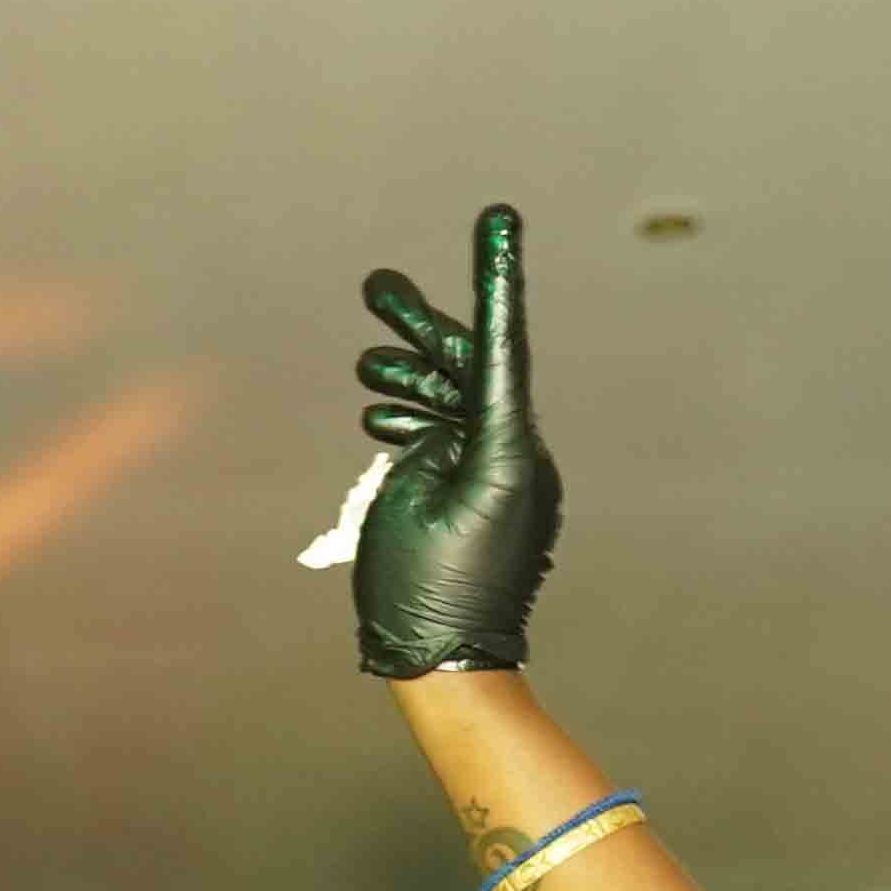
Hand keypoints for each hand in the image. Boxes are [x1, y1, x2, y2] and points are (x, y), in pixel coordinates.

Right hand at [343, 204, 557, 678]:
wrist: (451, 670)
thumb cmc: (419, 592)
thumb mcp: (404, 500)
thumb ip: (422, 443)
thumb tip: (437, 426)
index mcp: (506, 451)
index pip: (500, 346)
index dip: (495, 278)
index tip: (499, 220)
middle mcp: (522, 459)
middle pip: (474, 372)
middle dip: (422, 332)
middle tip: (374, 288)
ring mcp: (514, 482)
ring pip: (464, 407)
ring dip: (415, 385)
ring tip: (368, 368)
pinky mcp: (499, 504)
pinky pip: (464, 445)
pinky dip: (426, 427)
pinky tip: (383, 422)